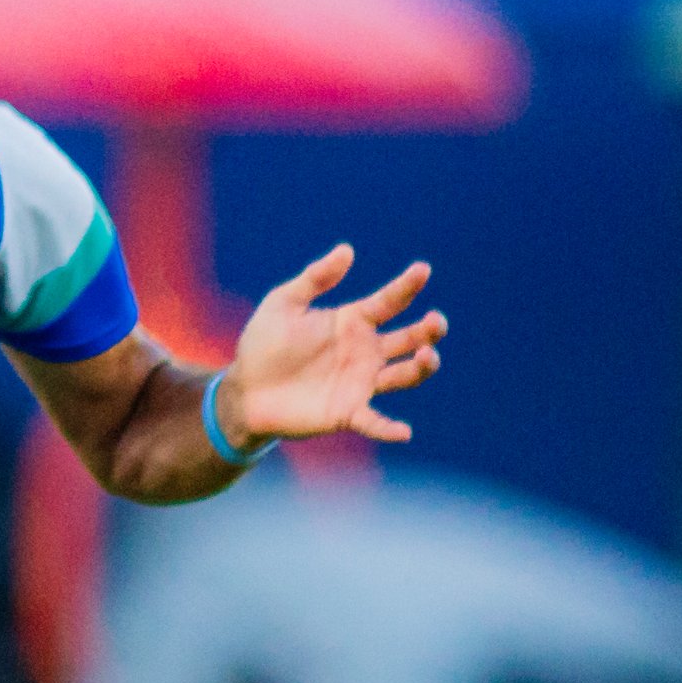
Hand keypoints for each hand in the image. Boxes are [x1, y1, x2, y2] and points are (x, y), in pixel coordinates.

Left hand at [216, 246, 445, 451]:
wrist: (245, 390)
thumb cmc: (263, 344)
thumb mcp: (284, 303)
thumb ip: (315, 279)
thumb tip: (347, 250)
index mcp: (352, 322)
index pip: (388, 301)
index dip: (407, 286)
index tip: (423, 270)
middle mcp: (364, 351)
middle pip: (408, 339)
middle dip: (428, 330)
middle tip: (436, 322)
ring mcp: (359, 383)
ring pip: (404, 375)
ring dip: (421, 368)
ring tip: (427, 356)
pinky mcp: (347, 413)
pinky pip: (374, 422)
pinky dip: (389, 429)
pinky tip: (404, 432)